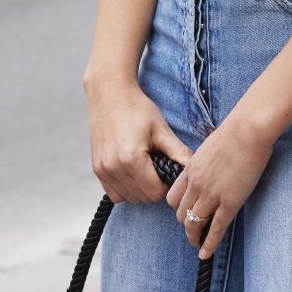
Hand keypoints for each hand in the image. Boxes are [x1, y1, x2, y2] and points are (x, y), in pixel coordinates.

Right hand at [86, 76, 192, 204]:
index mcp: (132, 159)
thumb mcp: (161, 129)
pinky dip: (125, 189)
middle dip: (154, 187)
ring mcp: (103, 169)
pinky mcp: (96, 168)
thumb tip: (195, 169)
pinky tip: (132, 172)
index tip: (167, 170)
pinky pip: (113, 193)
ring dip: (139, 189)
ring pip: (128, 198)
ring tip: (145, 168)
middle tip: (157, 167)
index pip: (155, 193)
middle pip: (142, 197)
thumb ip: (178, 153)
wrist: (109, 94)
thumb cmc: (137, 109)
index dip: (166, 185)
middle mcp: (114, 168)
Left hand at [165, 116, 273, 257]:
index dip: (178, 208)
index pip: (173, 197)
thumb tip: (210, 169)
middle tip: (193, 229)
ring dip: (194, 236)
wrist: (248, 130)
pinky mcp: (229, 203)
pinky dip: (209, 244)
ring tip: (197, 244)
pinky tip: (205, 253)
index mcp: (190, 170)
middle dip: (185, 223)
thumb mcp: (210, 147)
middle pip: (181, 213)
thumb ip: (205, 162)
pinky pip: (216, 228)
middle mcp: (196, 185)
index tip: (184, 212)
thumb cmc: (235, 132)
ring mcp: (211, 195)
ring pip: (194, 223)